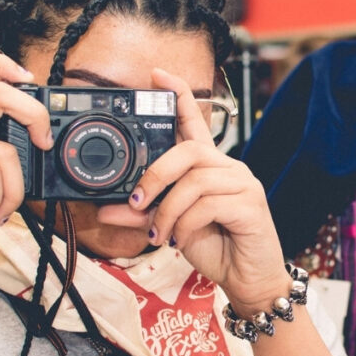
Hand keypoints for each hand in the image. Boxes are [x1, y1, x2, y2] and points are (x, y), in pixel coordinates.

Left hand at [122, 68, 289, 312]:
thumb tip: (105, 209)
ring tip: (160, 234)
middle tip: (138, 201)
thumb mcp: (170, 228)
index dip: (178, 96)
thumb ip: (142, 215)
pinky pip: (208, 204)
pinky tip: (180, 239)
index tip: (157, 76)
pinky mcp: (251, 205)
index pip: (194, 121)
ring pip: (195, 180)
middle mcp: (229, 168)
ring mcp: (243, 184)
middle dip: (155, 174)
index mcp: (210, 167)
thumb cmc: (216, 248)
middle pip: (189, 150)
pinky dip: (185, 223)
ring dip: (168, 209)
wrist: (247, 280)